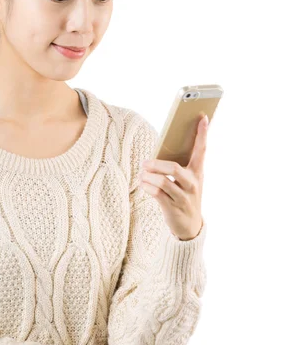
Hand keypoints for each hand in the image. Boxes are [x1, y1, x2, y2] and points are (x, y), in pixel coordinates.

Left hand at [139, 114, 208, 239]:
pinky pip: (156, 193)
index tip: (202, 118)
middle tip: (145, 163)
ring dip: (148, 176)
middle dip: (156, 164)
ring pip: (162, 182)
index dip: (202, 134)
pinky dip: (146, 187)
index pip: (202, 150)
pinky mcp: (172, 207)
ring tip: (141, 174)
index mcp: (198, 172)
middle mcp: (192, 183)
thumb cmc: (185, 196)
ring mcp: (183, 196)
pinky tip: (143, 184)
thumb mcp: (188, 181)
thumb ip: (180, 166)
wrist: (190, 226)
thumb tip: (160, 150)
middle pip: (173, 168)